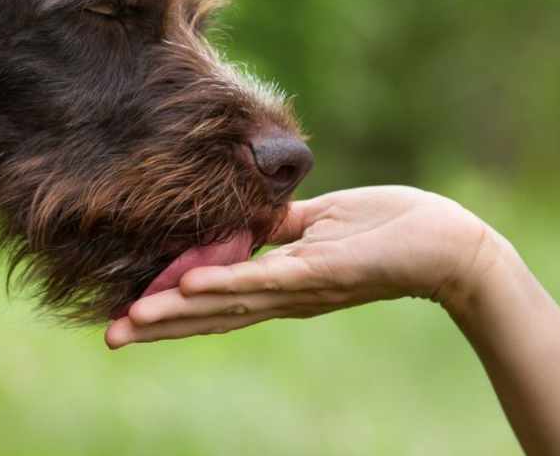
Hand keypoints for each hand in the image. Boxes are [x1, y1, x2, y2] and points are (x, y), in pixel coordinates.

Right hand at [105, 185, 493, 347]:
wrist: (449, 243)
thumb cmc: (388, 228)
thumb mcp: (320, 225)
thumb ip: (279, 229)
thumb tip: (245, 220)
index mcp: (281, 283)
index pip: (216, 301)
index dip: (171, 310)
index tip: (126, 316)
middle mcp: (285, 295)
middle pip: (213, 315)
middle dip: (160, 325)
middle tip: (110, 338)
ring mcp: (302, 287)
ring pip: (231, 303)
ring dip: (181, 311)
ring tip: (135, 317)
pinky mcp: (325, 274)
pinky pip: (269, 280)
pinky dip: (228, 284)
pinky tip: (192, 286)